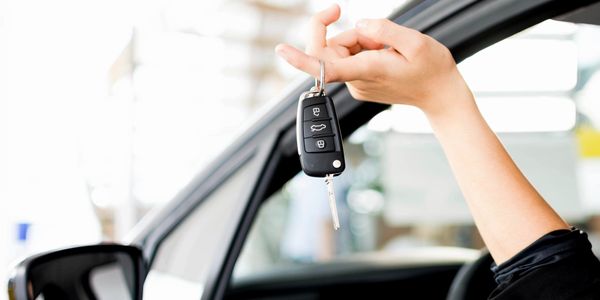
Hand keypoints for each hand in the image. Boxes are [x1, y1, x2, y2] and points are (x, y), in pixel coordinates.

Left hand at [275, 4, 474, 117]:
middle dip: (350, 34)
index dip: (300, 58)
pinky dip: (364, 50)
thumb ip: (384, 30)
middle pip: (331, 49)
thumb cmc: (432, 70)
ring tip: (389, 49)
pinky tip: (385, 56)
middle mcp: (356, 80)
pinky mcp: (359, 84)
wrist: (440, 95)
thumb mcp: (416, 42)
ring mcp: (356, 84)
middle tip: (379, 36)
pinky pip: (350, 59)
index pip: (325, 66)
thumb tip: (360, 25)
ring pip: (341, 52)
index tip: (281, 50)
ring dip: (361, 42)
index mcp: (367, 71)